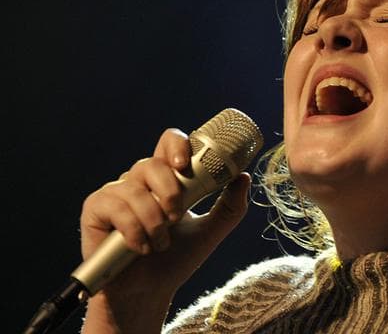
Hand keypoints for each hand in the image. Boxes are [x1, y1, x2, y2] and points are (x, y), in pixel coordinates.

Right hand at [80, 129, 251, 333]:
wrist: (149, 291)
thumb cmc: (176, 258)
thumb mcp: (211, 231)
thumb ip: (231, 206)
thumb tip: (244, 177)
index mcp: (165, 179)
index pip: (169, 143)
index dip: (177, 144)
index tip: (186, 163)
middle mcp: (139, 181)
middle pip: (151, 163)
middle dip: (169, 191)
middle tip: (177, 217)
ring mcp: (116, 193)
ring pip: (134, 188)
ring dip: (153, 220)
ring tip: (160, 242)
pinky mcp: (96, 209)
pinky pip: (114, 206)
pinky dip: (133, 229)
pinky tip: (141, 247)